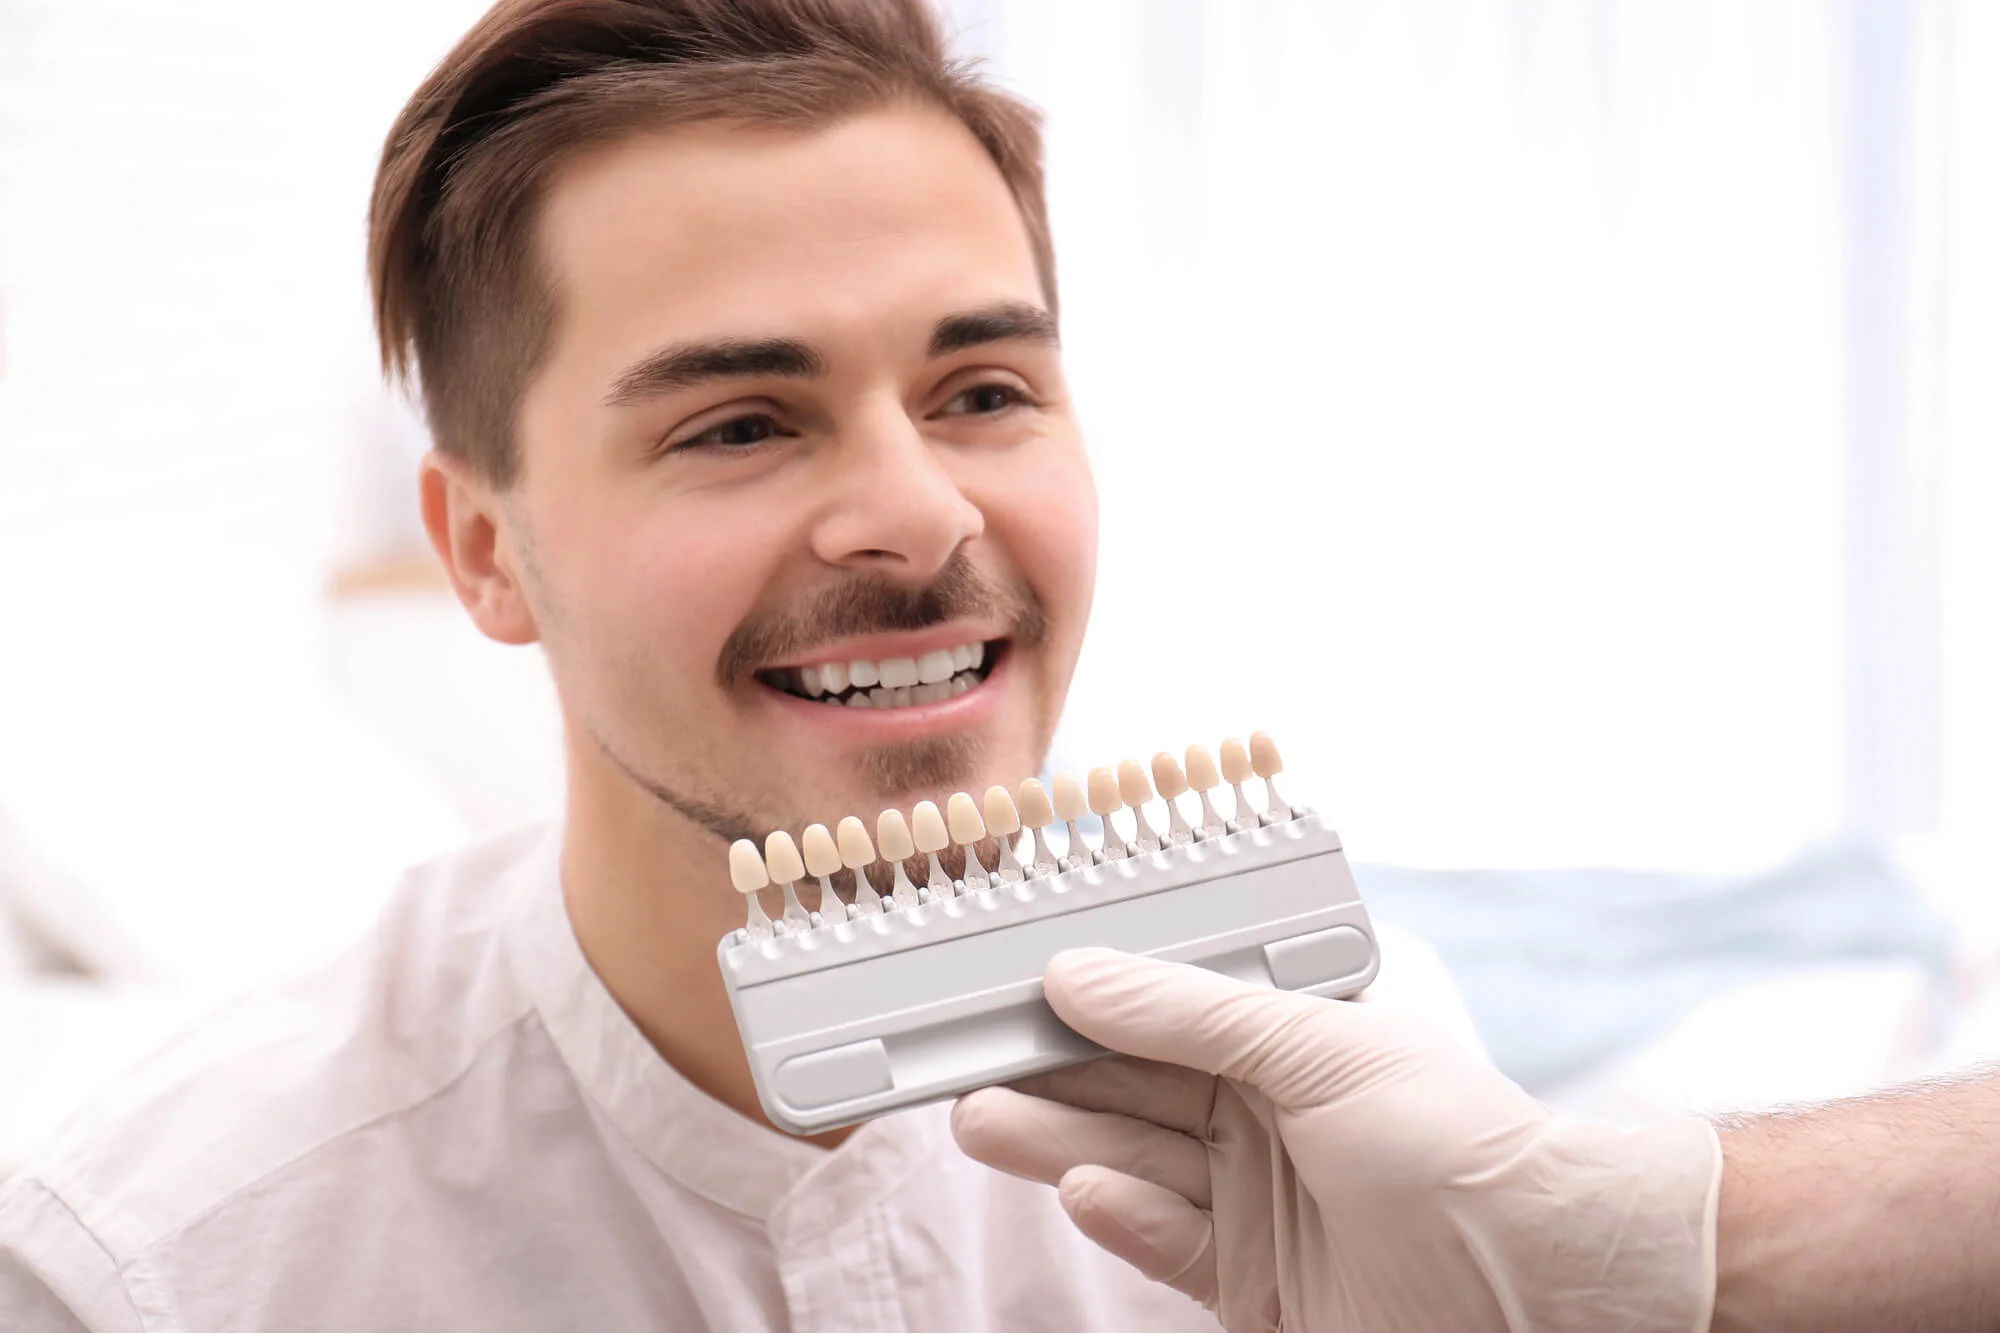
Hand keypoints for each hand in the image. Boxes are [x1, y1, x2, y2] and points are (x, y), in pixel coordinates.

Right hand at [952, 948, 1721, 1332]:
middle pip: (1128, 1089)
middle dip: (1045, 1072)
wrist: (1546, 1285)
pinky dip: (1120, 1216)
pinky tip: (1081, 1190)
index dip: (1081, 998)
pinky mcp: (1246, 1283)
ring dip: (1055, 1142)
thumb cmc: (1462, 1142)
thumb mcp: (1323, 1051)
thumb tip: (1080, 974)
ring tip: (980, 1117)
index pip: (1158, 1011)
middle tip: (958, 1055)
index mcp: (1283, 1043)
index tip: (1002, 986)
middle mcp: (1259, 1117)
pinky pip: (1163, 1240)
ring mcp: (1250, 1202)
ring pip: (1128, 1162)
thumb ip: (1194, 1015)